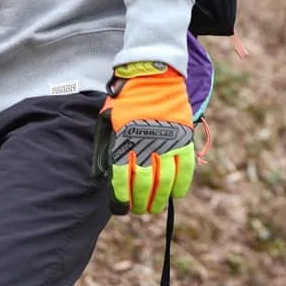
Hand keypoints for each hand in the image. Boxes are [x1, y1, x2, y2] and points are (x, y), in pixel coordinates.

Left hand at [95, 62, 193, 214]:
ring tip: (154, 208)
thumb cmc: (126, 99)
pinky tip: (175, 194)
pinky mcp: (183, 138)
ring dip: (160, 199)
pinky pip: (185, 168)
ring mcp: (167, 142)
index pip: (122, 178)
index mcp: (125, 140)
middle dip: (140, 202)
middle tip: (139, 211)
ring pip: (165, 180)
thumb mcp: (108, 120)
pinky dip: (181, 184)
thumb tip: (100, 175)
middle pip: (144, 184)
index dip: (121, 198)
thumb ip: (105, 146)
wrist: (153, 75)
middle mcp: (146, 144)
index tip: (120, 209)